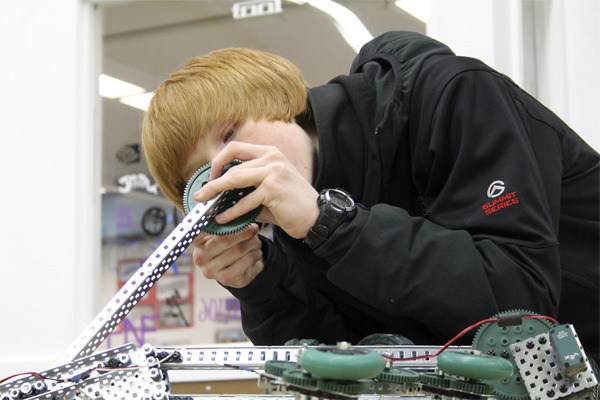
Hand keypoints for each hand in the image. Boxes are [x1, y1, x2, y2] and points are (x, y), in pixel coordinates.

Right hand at [192, 223, 263, 287]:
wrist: (238, 270)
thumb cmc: (230, 247)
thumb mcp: (224, 234)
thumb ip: (226, 224)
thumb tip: (237, 212)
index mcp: (196, 242)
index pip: (202, 230)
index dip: (218, 222)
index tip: (231, 216)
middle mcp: (199, 257)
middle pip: (224, 239)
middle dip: (243, 232)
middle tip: (254, 229)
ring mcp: (211, 270)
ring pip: (238, 250)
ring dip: (252, 243)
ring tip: (257, 241)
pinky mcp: (225, 279)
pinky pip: (246, 261)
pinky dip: (255, 255)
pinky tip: (257, 253)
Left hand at [194, 142, 318, 238]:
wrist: (316, 216)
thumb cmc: (291, 204)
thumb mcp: (269, 186)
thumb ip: (249, 184)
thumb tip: (221, 192)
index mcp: (269, 152)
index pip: (235, 148)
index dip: (219, 161)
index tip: (211, 177)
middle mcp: (271, 157)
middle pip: (232, 163)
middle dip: (212, 180)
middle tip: (200, 194)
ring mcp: (273, 171)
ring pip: (234, 179)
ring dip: (215, 192)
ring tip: (204, 202)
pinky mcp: (273, 189)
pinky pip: (245, 201)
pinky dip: (231, 211)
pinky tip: (223, 218)